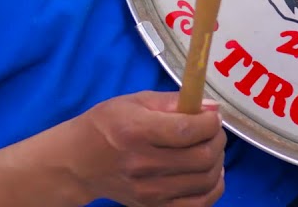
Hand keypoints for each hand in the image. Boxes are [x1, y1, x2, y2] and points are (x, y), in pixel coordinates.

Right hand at [73, 91, 226, 206]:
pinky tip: (209, 173)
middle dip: (217, 139)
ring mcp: (149, 191)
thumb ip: (173, 102)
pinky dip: (213, 188)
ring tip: (211, 148)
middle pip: (201, 156)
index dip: (209, 122)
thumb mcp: (134, 101)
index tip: (212, 115)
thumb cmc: (107, 125)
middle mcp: (142, 164)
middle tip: (213, 130)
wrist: (79, 162)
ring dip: (217, 161)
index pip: (186, 130)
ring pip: (205, 180)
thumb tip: (210, 107)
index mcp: (136, 131)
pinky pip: (198, 204)